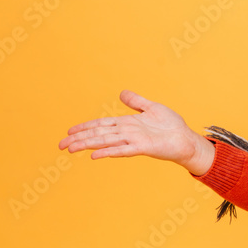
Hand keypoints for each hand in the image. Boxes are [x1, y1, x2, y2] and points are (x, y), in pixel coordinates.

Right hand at [58, 90, 214, 175]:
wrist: (186, 138)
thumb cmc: (171, 125)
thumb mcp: (152, 108)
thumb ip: (136, 102)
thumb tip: (122, 93)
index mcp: (127, 124)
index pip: (101, 124)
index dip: (85, 127)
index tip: (68, 132)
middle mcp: (127, 132)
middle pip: (98, 134)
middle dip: (79, 138)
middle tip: (61, 145)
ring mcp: (134, 140)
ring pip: (105, 141)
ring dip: (87, 144)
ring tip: (71, 149)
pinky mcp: (143, 147)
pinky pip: (123, 150)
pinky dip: (108, 151)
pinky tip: (94, 155)